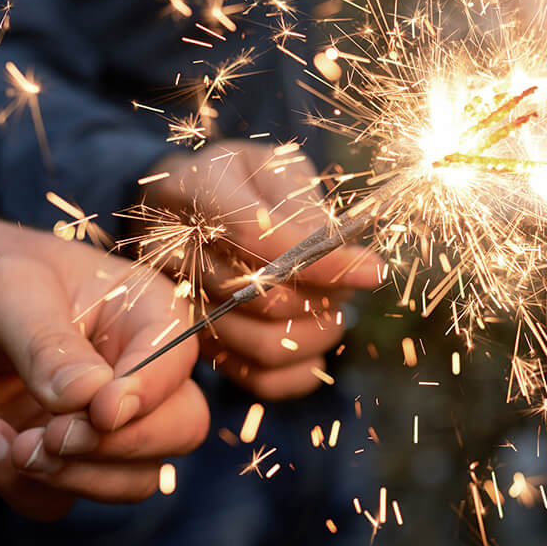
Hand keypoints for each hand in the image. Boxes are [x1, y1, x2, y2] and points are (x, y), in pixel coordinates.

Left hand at [0, 195, 207, 520]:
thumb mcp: (3, 288)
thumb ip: (47, 343)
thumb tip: (91, 400)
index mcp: (139, 313)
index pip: (178, 362)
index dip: (149, 394)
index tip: (99, 410)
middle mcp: (127, 371)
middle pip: (177, 430)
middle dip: (120, 447)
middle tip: (53, 436)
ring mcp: (88, 423)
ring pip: (131, 480)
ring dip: (75, 477)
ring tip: (13, 445)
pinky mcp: (45, 461)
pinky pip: (60, 501)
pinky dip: (23, 487)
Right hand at [141, 140, 385, 399]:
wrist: (185, 209)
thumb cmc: (242, 182)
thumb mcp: (272, 168)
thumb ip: (301, 203)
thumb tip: (336, 250)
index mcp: (189, 189)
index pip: (256, 235)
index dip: (321, 259)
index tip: (373, 270)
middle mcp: (174, 252)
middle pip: (260, 295)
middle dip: (324, 295)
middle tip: (349, 285)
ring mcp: (179, 305)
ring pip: (260, 343)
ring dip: (317, 334)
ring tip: (336, 312)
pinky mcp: (197, 344)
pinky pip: (252, 377)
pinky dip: (298, 374)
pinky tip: (318, 352)